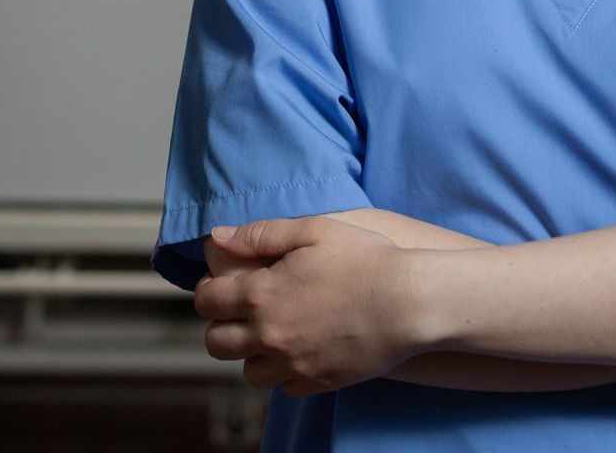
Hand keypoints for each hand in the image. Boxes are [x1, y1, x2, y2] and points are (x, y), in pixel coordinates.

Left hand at [194, 216, 414, 395]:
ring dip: (251, 352)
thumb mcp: (313, 229)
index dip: (208, 290)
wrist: (408, 302)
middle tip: (240, 309)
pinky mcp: (318, 382)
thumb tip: (219, 237)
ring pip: (248, 372)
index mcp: (262, 294)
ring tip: (272, 330)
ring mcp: (293, 363)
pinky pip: (285, 386)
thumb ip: (261, 233)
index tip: (220, 284)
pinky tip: (301, 347)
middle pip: (217, 344)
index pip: (208, 302)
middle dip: (220, 325)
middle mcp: (270, 334)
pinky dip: (285, 370)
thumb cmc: (364, 258)